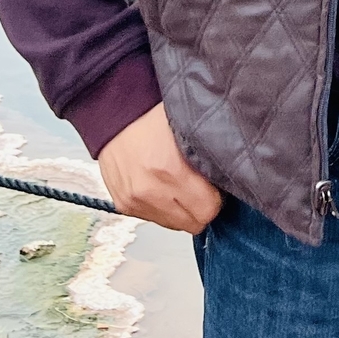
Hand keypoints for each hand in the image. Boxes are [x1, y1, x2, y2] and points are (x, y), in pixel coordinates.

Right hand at [98, 103, 222, 233]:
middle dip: (200, 207)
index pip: (207, 210)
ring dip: (179, 210)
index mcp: (171, 170)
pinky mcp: (123, 205)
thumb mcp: (187, 129)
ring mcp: (134, 201)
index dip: (215, 198)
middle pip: (192, 223)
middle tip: (199, 188)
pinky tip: (160, 186)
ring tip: (177, 185)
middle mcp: (150, 191)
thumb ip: (207, 155)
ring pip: (173, 225)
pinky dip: (160, 207)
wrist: (111, 112)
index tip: (214, 187)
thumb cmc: (151, 115)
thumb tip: (227, 175)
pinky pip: (153, 219)